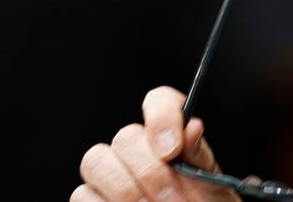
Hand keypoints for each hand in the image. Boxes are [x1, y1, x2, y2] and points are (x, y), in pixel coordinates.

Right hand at [72, 86, 239, 201]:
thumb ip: (198, 157)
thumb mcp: (210, 185)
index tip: (172, 151)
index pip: (159, 101)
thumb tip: (192, 126)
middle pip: (125, 136)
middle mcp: (136, 149)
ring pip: (95, 161)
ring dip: (126, 189)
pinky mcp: (90, 198)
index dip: (162, 118)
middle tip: (174, 199)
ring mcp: (109, 173)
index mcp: (169, 136)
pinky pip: (83, 194)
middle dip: (149, 170)